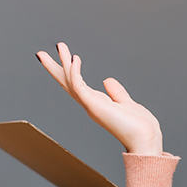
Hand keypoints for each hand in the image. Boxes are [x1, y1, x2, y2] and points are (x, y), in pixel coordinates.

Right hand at [36, 42, 163, 155]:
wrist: (146, 139)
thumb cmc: (140, 126)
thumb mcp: (126, 103)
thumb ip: (116, 92)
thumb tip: (107, 81)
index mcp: (96, 103)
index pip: (76, 84)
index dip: (67, 71)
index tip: (63, 56)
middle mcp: (90, 104)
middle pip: (66, 83)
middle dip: (54, 68)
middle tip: (41, 53)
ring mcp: (90, 105)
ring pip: (70, 81)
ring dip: (64, 63)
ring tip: (60, 47)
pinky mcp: (94, 105)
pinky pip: (79, 86)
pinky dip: (75, 72)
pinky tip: (75, 59)